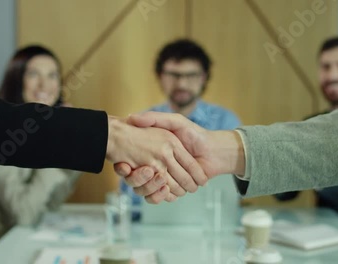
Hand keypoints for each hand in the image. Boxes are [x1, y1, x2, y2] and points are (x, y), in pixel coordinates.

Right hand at [114, 112, 244, 202]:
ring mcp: (165, 178)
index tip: (122, 164)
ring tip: (153, 178)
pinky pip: (161, 197)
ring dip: (148, 187)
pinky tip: (164, 189)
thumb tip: (132, 117)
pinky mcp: (173, 189)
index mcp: (154, 151)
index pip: (132, 161)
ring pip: (147, 189)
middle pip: (137, 178)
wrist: (215, 151)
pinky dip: (161, 196)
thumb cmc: (195, 134)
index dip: (124, 165)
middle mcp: (157, 166)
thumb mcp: (175, 121)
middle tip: (131, 171)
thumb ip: (155, 118)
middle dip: (135, 177)